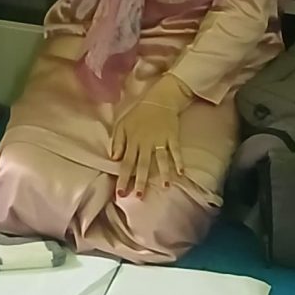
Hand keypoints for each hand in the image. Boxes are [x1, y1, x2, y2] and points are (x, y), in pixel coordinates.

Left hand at [112, 77, 190, 198]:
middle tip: (140, 196)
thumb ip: (117, 141)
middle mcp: (146, 142)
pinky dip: (179, 161)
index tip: (121, 193)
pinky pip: (176, 150)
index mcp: (132, 141)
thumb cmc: (139, 114)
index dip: (123, 178)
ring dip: (163, 173)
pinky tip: (181, 172)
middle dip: (140, 180)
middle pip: (142, 164)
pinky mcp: (172, 136)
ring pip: (161, 159)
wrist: (159, 99)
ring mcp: (160, 139)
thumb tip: (113, 158)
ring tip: (165, 186)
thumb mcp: (122, 124)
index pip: (126, 162)